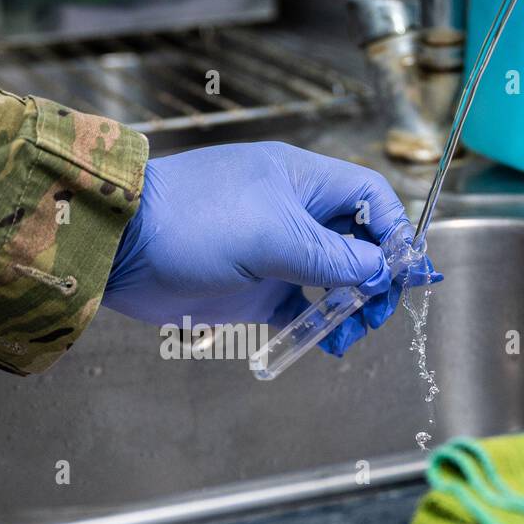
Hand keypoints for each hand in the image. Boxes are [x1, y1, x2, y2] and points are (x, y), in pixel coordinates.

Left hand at [103, 142, 440, 355]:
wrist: (120, 249)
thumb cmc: (192, 222)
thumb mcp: (273, 236)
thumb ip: (332, 257)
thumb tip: (380, 272)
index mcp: (303, 181)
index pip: (370, 199)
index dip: (394, 232)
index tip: (403, 273)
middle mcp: (294, 212)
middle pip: (359, 243)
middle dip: (376, 277)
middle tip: (375, 312)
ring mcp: (274, 251)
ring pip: (334, 279)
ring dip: (351, 306)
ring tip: (348, 333)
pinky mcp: (253, 287)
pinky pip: (300, 308)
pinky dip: (317, 325)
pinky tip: (324, 343)